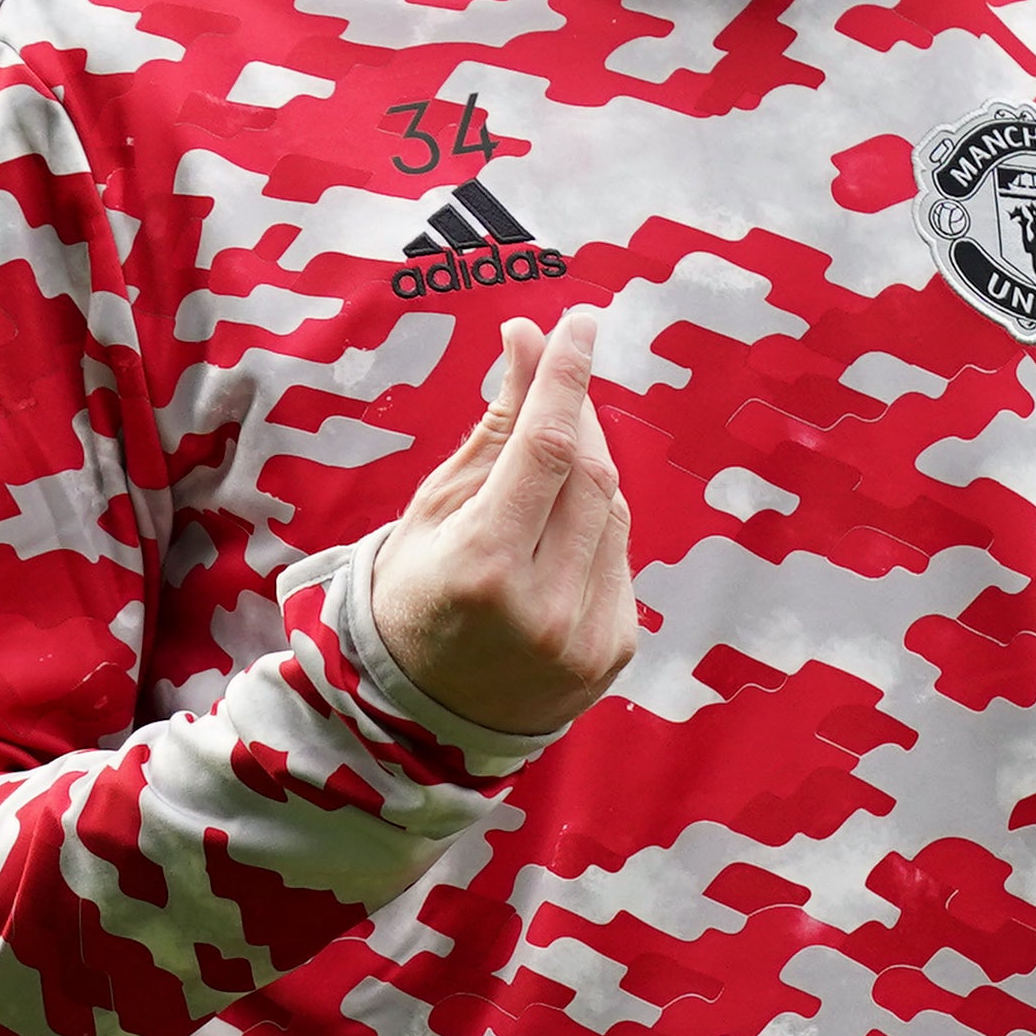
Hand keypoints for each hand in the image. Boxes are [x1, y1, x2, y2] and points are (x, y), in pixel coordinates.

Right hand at [362, 307, 636, 738]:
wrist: (425, 716)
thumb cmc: (416, 596)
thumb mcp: (434, 510)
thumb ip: (493, 426)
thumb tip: (527, 337)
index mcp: (482, 568)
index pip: (544, 448)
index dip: (565, 375)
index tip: (578, 319)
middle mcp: (541, 607)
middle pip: (587, 471)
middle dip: (577, 409)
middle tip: (558, 369)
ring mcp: (584, 636)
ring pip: (612, 508)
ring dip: (588, 465)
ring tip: (546, 458)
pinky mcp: (615, 650)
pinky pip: (619, 555)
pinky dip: (595, 524)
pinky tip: (558, 529)